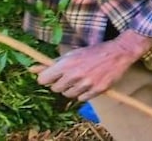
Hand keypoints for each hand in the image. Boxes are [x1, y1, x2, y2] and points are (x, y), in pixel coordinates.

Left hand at [33, 30, 151, 100]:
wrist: (119, 52)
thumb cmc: (94, 52)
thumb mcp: (71, 54)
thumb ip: (51, 64)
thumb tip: (32, 69)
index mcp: (66, 64)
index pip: (43, 80)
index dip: (47, 78)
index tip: (53, 76)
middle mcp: (75, 75)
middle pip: (55, 89)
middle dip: (60, 84)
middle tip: (69, 77)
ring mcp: (87, 83)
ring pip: (68, 95)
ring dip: (71, 89)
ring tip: (80, 80)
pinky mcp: (97, 90)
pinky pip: (82, 99)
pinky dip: (83, 93)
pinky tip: (88, 84)